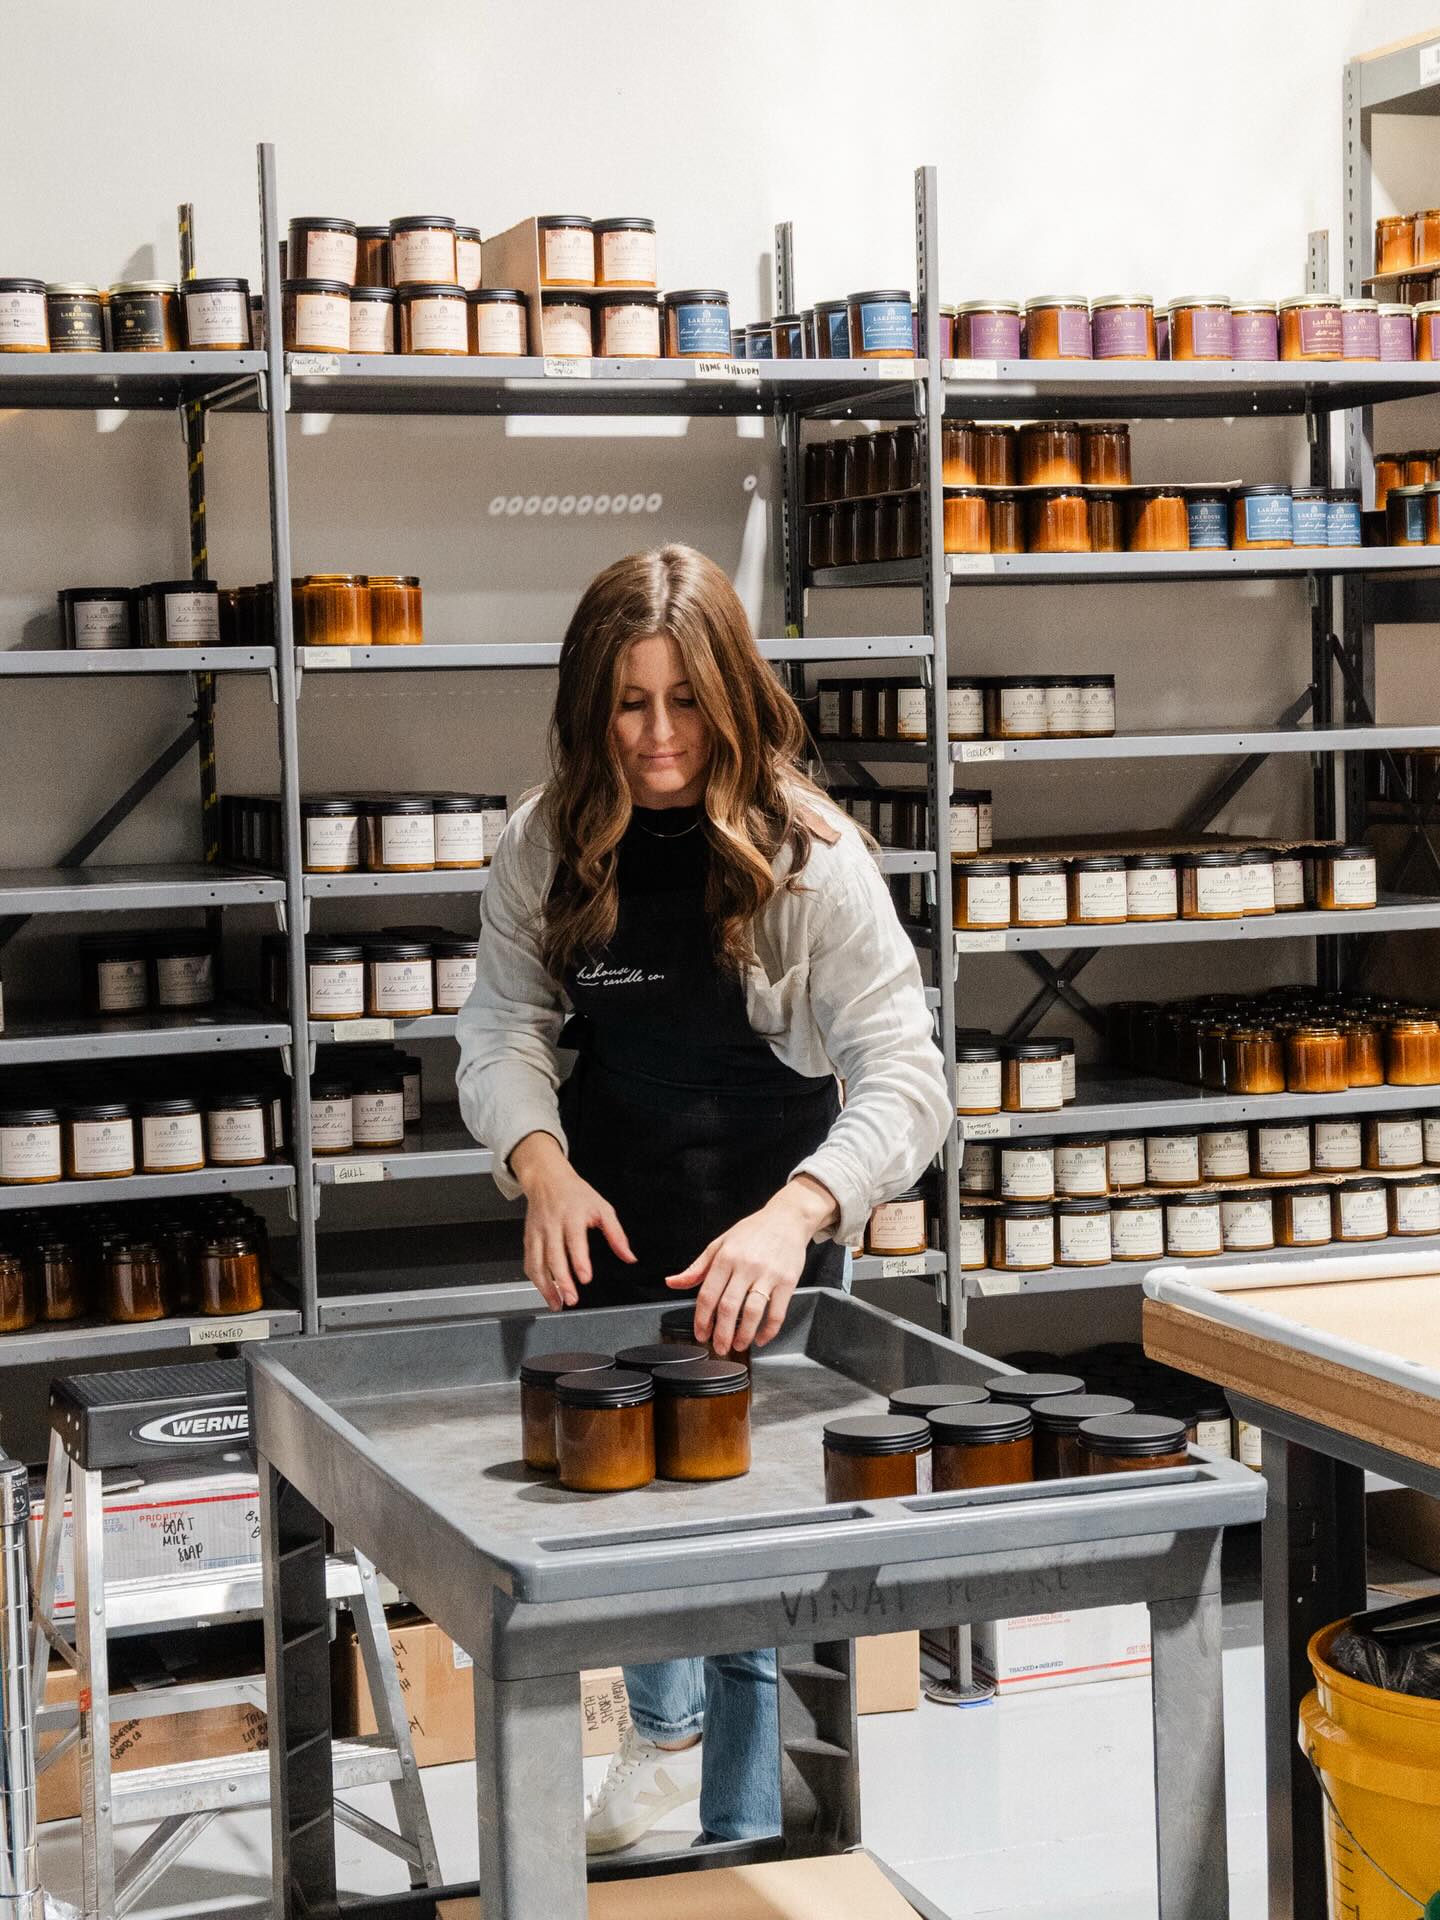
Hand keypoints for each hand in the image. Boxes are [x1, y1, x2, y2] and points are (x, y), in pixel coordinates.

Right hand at [510, 1132, 634, 1309]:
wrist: (547, 1179)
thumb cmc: (576, 1194)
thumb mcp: (602, 1207)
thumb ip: (616, 1234)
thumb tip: (629, 1257)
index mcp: (572, 1216)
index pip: (574, 1240)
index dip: (579, 1261)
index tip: (585, 1278)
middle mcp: (552, 1225)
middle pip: (554, 1256)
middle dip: (562, 1281)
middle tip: (572, 1298)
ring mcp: (537, 1233)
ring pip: (537, 1263)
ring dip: (546, 1286)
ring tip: (557, 1303)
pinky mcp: (529, 1239)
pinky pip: (529, 1263)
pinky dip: (535, 1280)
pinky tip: (546, 1292)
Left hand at [665, 1176, 837, 1354]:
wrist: (787, 1218)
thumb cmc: (753, 1231)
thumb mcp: (720, 1244)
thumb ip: (697, 1268)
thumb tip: (672, 1283)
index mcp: (725, 1257)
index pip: (708, 1294)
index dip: (701, 1319)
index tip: (701, 1333)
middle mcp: (746, 1266)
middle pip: (728, 1307)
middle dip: (721, 1333)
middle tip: (718, 1347)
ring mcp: (768, 1274)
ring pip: (752, 1312)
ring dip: (743, 1335)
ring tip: (738, 1346)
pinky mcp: (788, 1281)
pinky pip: (777, 1312)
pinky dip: (768, 1330)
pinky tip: (761, 1337)